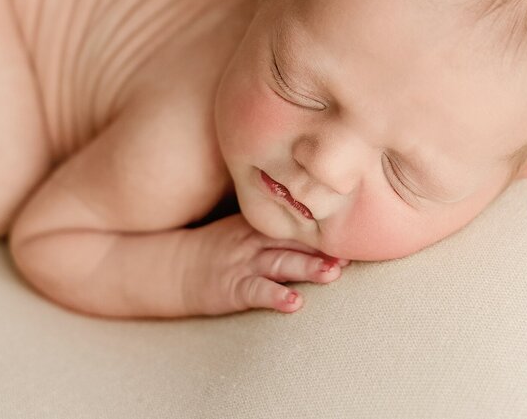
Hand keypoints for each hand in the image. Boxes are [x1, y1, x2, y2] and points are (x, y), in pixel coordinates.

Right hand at [184, 214, 349, 315]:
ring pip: (280, 263)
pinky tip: (294, 304)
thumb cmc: (216, 249)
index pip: (294, 222)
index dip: (323, 228)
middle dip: (323, 246)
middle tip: (353, 250)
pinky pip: (256, 292)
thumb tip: (318, 226)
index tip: (353, 230)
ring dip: (307, 268)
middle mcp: (253, 240)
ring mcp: (242, 264)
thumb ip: (275, 225)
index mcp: (258, 224)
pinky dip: (275, 297)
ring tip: (333, 273)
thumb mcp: (243, 227)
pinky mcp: (232, 289)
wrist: (174, 267)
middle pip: (293, 240)